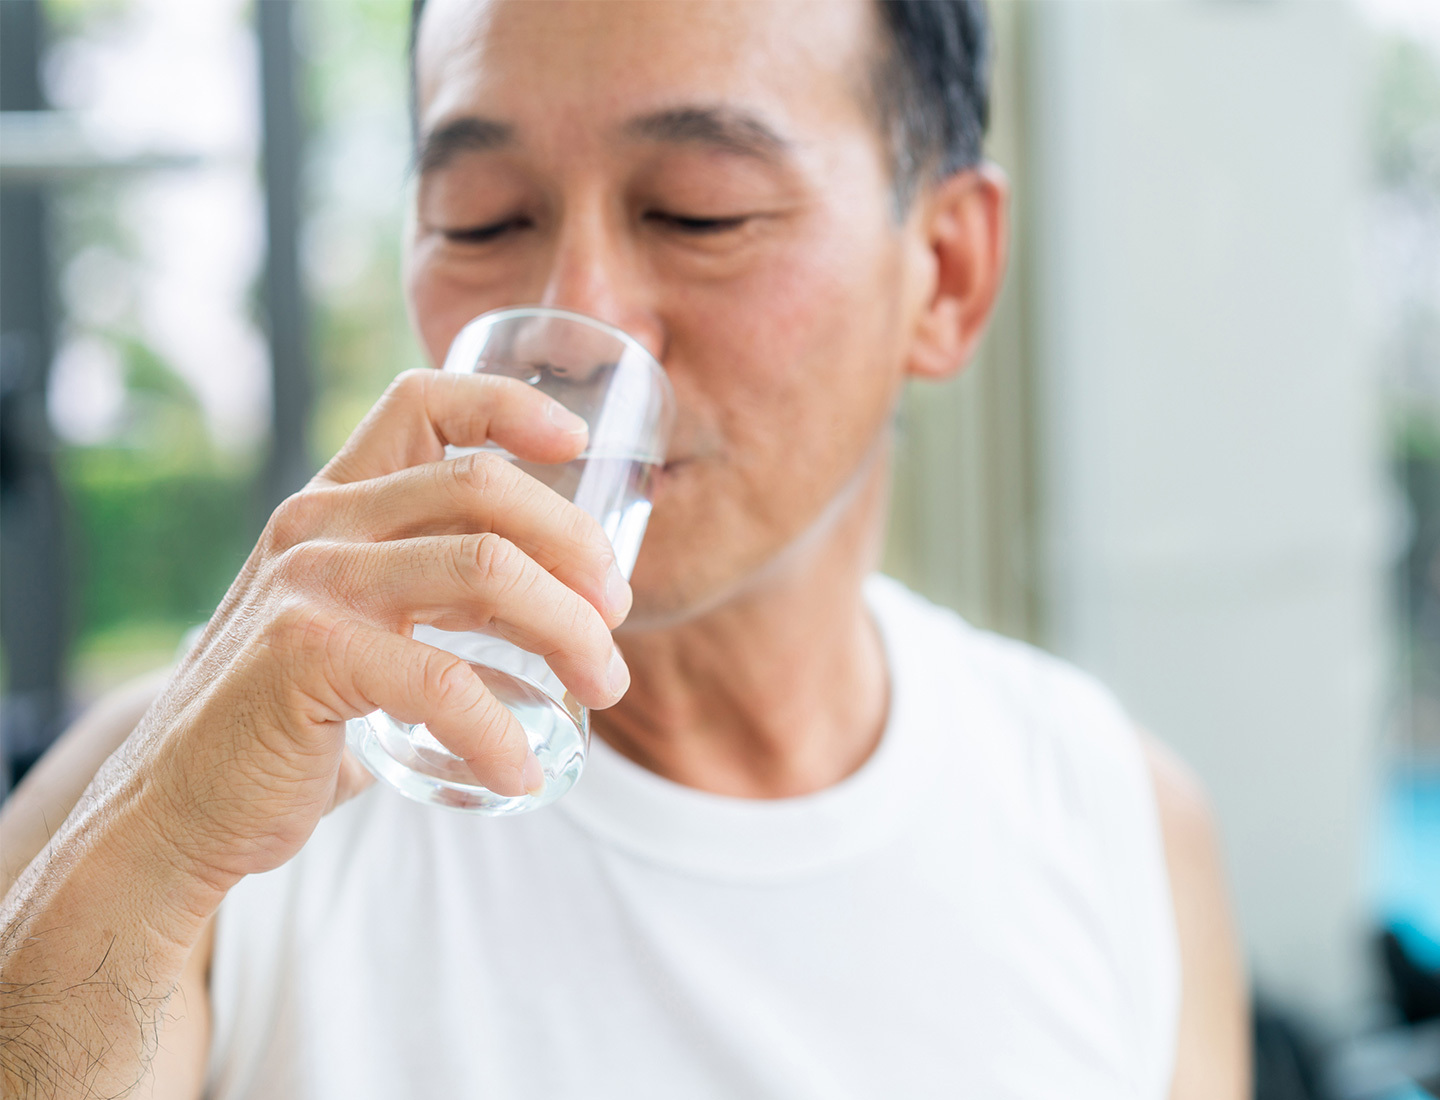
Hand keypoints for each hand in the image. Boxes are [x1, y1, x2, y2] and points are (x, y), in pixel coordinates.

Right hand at [123, 368, 630, 892]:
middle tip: (617, 616)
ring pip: (487, 570)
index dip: (507, 404)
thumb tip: (558, 609)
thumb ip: (433, 600)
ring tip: (604, 689)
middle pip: (484, 487)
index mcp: (333, 503)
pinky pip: (445, 682)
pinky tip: (522, 774)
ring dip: (570, 633)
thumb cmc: (288, 722)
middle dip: (577, 547)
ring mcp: (310, 583)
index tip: (576, 444)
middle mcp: (318, 524)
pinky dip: (501, 733)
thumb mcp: (364, 630)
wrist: (177, 808)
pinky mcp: (306, 655)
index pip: (421, 402)